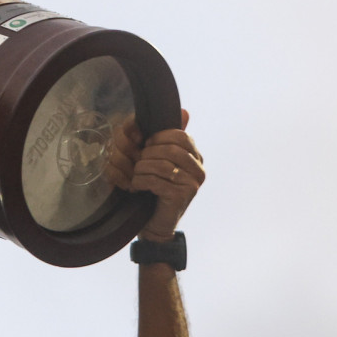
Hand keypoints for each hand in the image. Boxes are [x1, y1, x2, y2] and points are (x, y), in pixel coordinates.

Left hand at [109, 110, 203, 241]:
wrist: (156, 225)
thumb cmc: (158, 190)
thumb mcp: (164, 162)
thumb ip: (172, 139)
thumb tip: (185, 111)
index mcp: (197, 159)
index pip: (181, 136)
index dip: (160, 137)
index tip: (146, 145)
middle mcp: (200, 171)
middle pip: (171, 149)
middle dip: (149, 154)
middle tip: (138, 163)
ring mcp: (192, 185)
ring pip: (162, 164)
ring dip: (142, 168)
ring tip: (136, 175)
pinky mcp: (181, 197)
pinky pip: (156, 180)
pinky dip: (141, 181)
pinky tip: (136, 186)